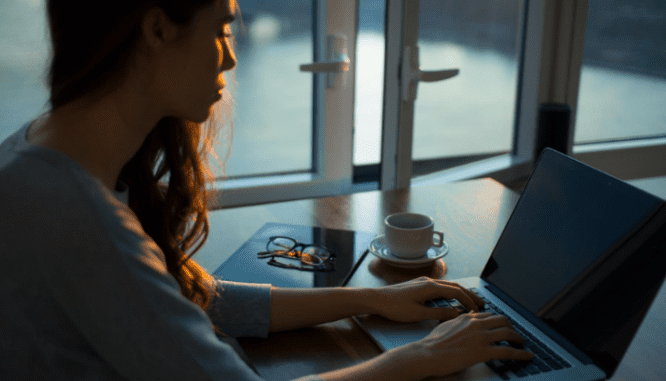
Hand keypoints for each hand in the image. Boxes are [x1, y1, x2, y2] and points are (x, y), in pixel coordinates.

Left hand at [368, 277, 484, 322]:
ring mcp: (423, 282)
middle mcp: (428, 281)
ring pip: (447, 285)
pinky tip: (451, 299)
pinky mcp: (418, 285)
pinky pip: (439, 287)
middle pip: (455, 286)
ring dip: (460, 293)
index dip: (468, 301)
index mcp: (430, 287)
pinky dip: (450, 292)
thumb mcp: (418, 314)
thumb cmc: (394, 307)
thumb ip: (438, 314)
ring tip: (470, 301)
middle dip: (469, 294)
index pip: (456, 292)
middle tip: (481, 303)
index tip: (477, 310)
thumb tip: (456, 314)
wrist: (376, 299)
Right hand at [407, 312, 533, 378]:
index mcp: (468, 318)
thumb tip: (464, 318)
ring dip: (518, 338)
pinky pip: (508, 351)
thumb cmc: (433, 343)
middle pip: (502, 321)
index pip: (489, 315)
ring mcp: (481, 337)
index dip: (499, 321)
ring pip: (508, 333)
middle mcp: (476, 324)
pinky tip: (527, 356)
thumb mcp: (446, 325)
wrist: (428, 353)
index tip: (503, 326)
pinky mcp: (484, 351)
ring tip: (522, 343)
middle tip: (515, 334)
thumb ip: (458, 321)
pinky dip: (521, 353)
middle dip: (511, 327)